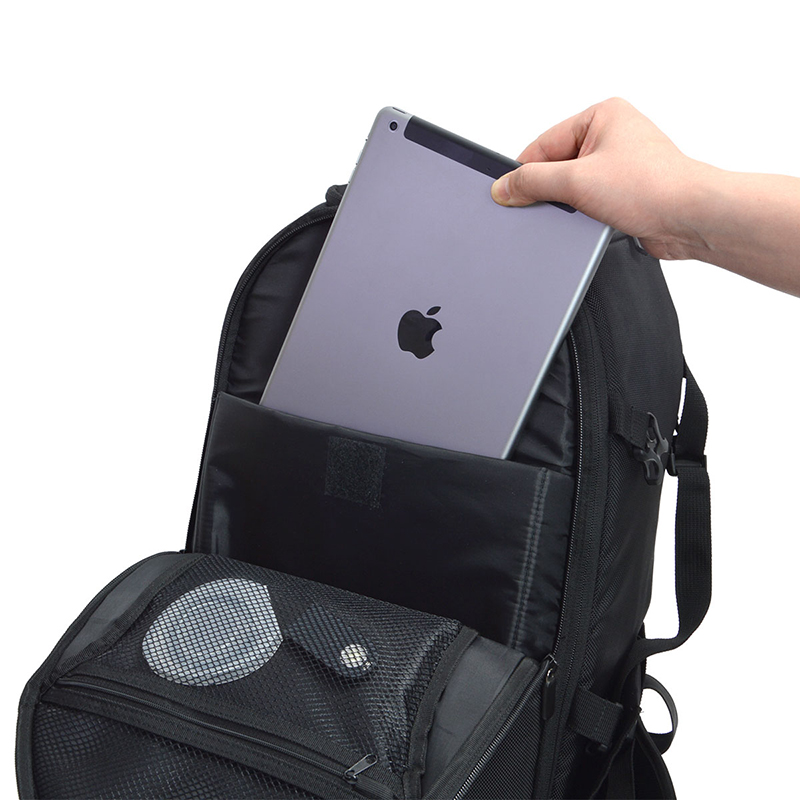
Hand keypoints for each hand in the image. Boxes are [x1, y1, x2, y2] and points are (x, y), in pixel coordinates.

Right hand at [491, 98, 706, 260]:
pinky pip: (589, 201)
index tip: (506, 192)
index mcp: (602, 115)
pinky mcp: (625, 191)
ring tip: (584, 211)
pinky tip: (593, 221)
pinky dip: (584, 214)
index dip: (523, 171)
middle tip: (548, 205)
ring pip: (572, 186)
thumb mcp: (577, 181)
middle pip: (556, 166)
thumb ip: (534, 182)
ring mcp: (620, 164)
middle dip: (550, 189)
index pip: (544, 143)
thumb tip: (505, 186)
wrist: (690, 218)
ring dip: (570, 204)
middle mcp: (612, 135)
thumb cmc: (654, 187)